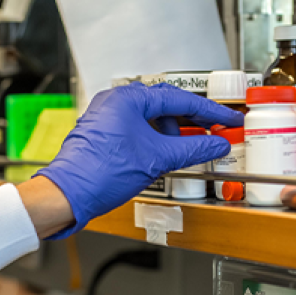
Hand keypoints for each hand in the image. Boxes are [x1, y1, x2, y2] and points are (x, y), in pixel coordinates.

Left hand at [35, 83, 242, 237]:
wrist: (68, 195)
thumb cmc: (100, 174)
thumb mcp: (157, 159)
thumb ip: (192, 148)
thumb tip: (216, 144)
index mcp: (127, 98)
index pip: (179, 99)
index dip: (209, 111)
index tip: (227, 118)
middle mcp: (116, 101)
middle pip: (166, 104)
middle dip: (192, 120)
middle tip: (215, 130)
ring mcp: (109, 116)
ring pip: (152, 117)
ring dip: (174, 131)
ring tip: (191, 146)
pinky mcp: (106, 132)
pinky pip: (139, 128)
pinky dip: (157, 138)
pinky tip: (168, 152)